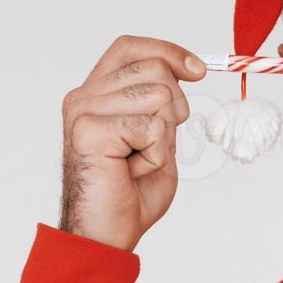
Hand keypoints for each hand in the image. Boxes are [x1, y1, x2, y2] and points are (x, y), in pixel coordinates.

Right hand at [59, 35, 206, 251]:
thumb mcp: (158, 136)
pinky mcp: (89, 131)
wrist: (107, 235)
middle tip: (151, 146)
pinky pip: (152, 127)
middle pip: (155, 68)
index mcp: (96, 93)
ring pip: (159, 95)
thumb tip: (191, 68)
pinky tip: (132, 172)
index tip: (198, 72)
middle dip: (174, 109)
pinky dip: (155, 155)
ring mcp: (83, 111)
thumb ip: (165, 103)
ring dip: (163, 137)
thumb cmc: (131, 193)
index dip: (167, 52)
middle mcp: (84, 96)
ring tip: (137, 162)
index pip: (130, 47)